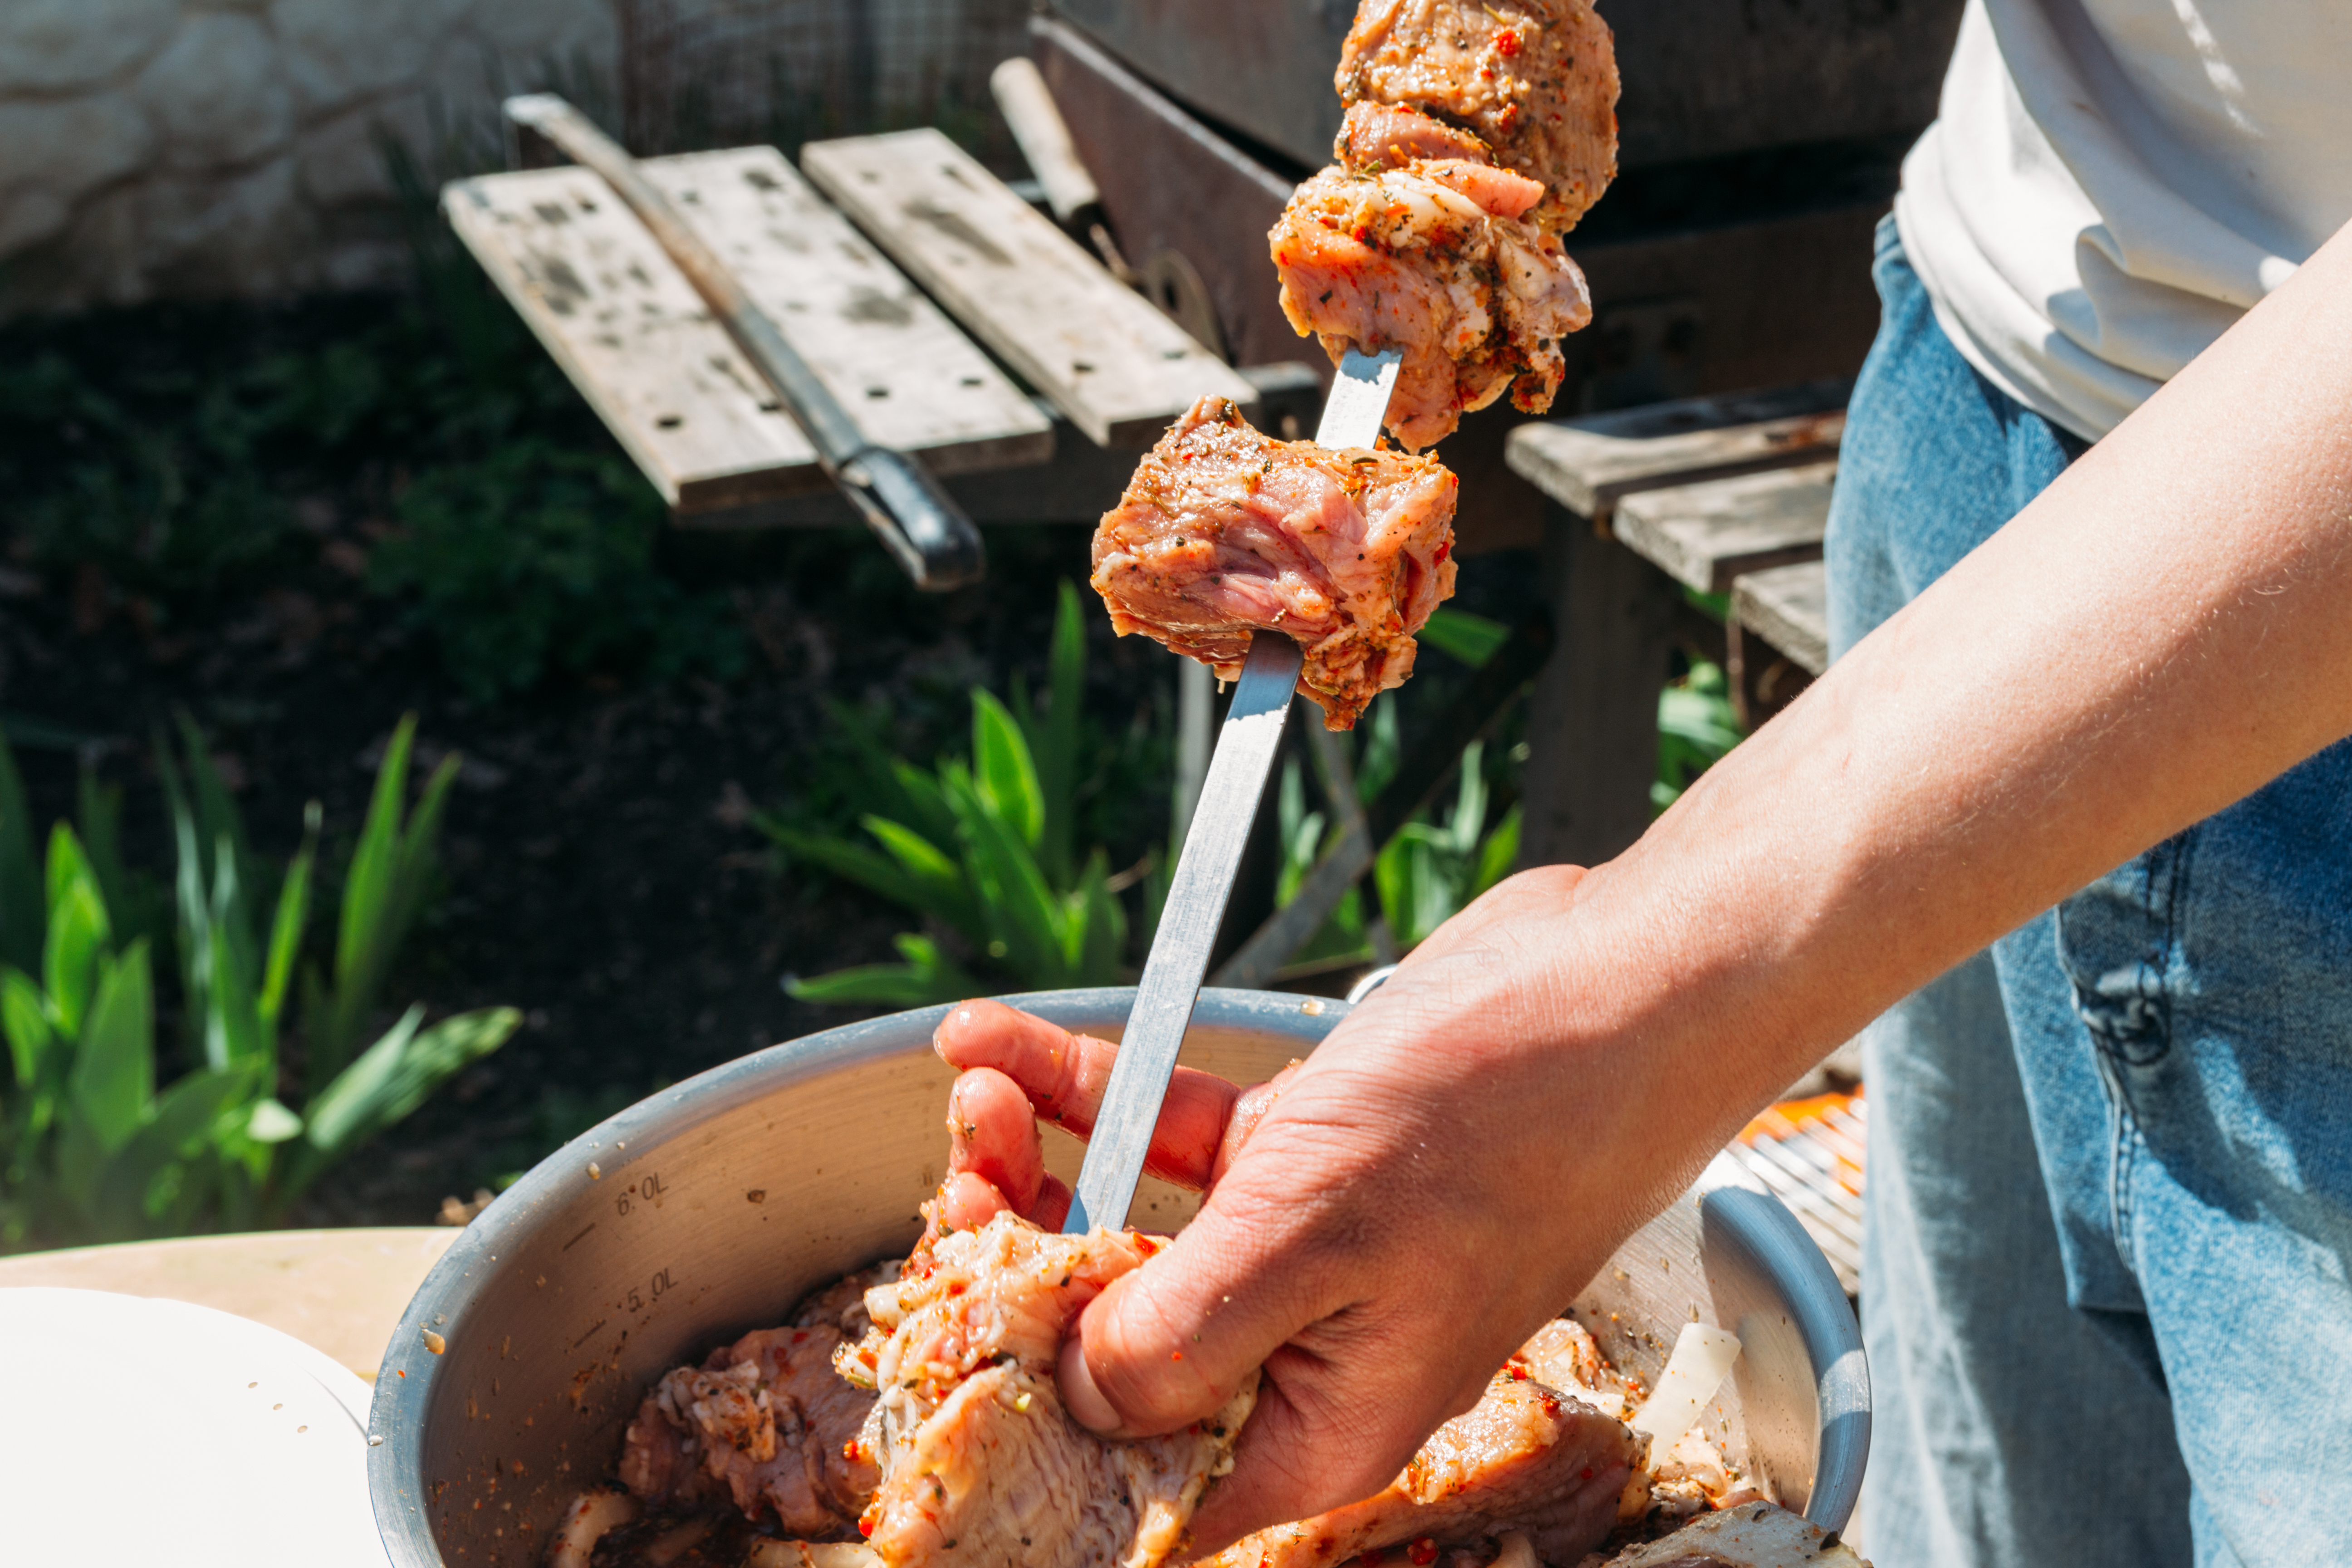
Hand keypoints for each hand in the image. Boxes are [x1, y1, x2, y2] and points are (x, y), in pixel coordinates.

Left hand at [928, 864, 1776, 1554]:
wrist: (1624, 986)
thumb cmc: (1506, 1120)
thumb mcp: (1318, 1236)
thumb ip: (1184, 1335)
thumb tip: (1073, 1398)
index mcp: (1316, 1423)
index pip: (1140, 1478)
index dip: (1032, 1428)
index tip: (944, 1352)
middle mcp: (1303, 1351)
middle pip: (1112, 1346)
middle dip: (1011, 1265)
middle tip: (955, 1185)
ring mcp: (1303, 1246)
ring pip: (1130, 1231)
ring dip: (1037, 1161)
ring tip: (973, 1089)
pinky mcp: (1305, 1154)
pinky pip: (1171, 1138)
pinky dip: (1091, 1091)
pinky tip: (1008, 1045)